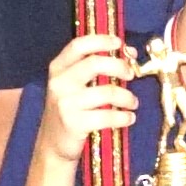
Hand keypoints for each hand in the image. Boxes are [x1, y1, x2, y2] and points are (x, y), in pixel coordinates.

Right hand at [38, 29, 143, 152]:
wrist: (53, 144)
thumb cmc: (70, 110)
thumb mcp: (74, 85)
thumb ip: (97, 67)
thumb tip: (129, 53)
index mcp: (58, 68)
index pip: (79, 45)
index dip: (101, 40)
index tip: (120, 43)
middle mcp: (59, 82)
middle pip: (95, 64)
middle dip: (119, 66)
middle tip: (131, 75)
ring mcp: (65, 103)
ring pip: (107, 92)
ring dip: (127, 97)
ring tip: (132, 103)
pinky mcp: (74, 123)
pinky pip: (108, 116)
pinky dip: (124, 117)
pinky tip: (128, 118)